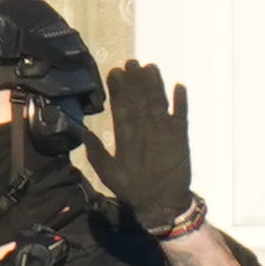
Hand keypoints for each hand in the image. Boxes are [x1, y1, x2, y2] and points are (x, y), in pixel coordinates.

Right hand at [81, 60, 194, 228]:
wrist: (162, 202)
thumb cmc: (132, 188)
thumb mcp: (107, 173)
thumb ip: (96, 152)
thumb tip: (82, 133)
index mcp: (126, 138)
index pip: (121, 107)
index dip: (118, 89)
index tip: (115, 73)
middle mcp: (145, 130)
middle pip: (140, 99)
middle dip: (135, 80)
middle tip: (131, 63)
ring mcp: (165, 131)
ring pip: (159, 101)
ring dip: (155, 83)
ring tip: (149, 67)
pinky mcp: (181, 135)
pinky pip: (182, 113)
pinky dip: (181, 99)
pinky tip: (179, 85)